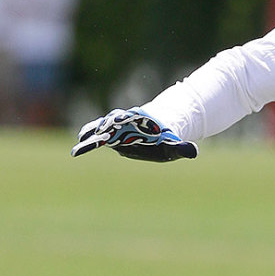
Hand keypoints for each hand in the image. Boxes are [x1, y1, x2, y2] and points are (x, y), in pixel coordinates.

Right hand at [71, 108, 197, 161]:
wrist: (158, 132)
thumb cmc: (165, 140)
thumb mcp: (174, 146)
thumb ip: (182, 148)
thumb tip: (194, 152)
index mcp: (140, 124)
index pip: (129, 124)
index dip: (120, 124)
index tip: (112, 126)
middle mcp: (127, 123)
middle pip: (112, 123)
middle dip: (102, 128)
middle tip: (89, 136)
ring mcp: (117, 127)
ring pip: (102, 126)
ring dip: (93, 131)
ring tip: (82, 139)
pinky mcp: (111, 134)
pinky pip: (98, 132)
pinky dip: (90, 133)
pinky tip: (80, 140)